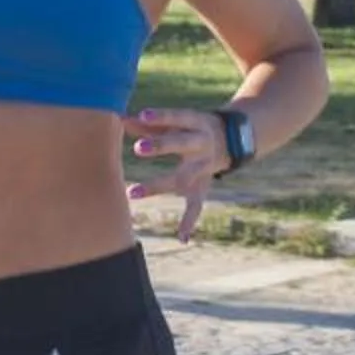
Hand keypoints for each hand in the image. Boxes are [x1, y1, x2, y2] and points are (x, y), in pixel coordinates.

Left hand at [123, 106, 229, 242]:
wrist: (233, 139)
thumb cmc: (191, 127)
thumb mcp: (178, 120)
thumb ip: (150, 123)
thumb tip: (120, 118)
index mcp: (197, 123)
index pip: (177, 117)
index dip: (160, 116)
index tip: (141, 115)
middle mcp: (202, 144)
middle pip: (181, 144)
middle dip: (160, 145)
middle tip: (137, 148)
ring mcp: (204, 167)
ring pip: (183, 176)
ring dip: (158, 184)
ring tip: (133, 193)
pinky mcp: (203, 187)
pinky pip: (197, 205)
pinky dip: (190, 221)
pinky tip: (183, 238)